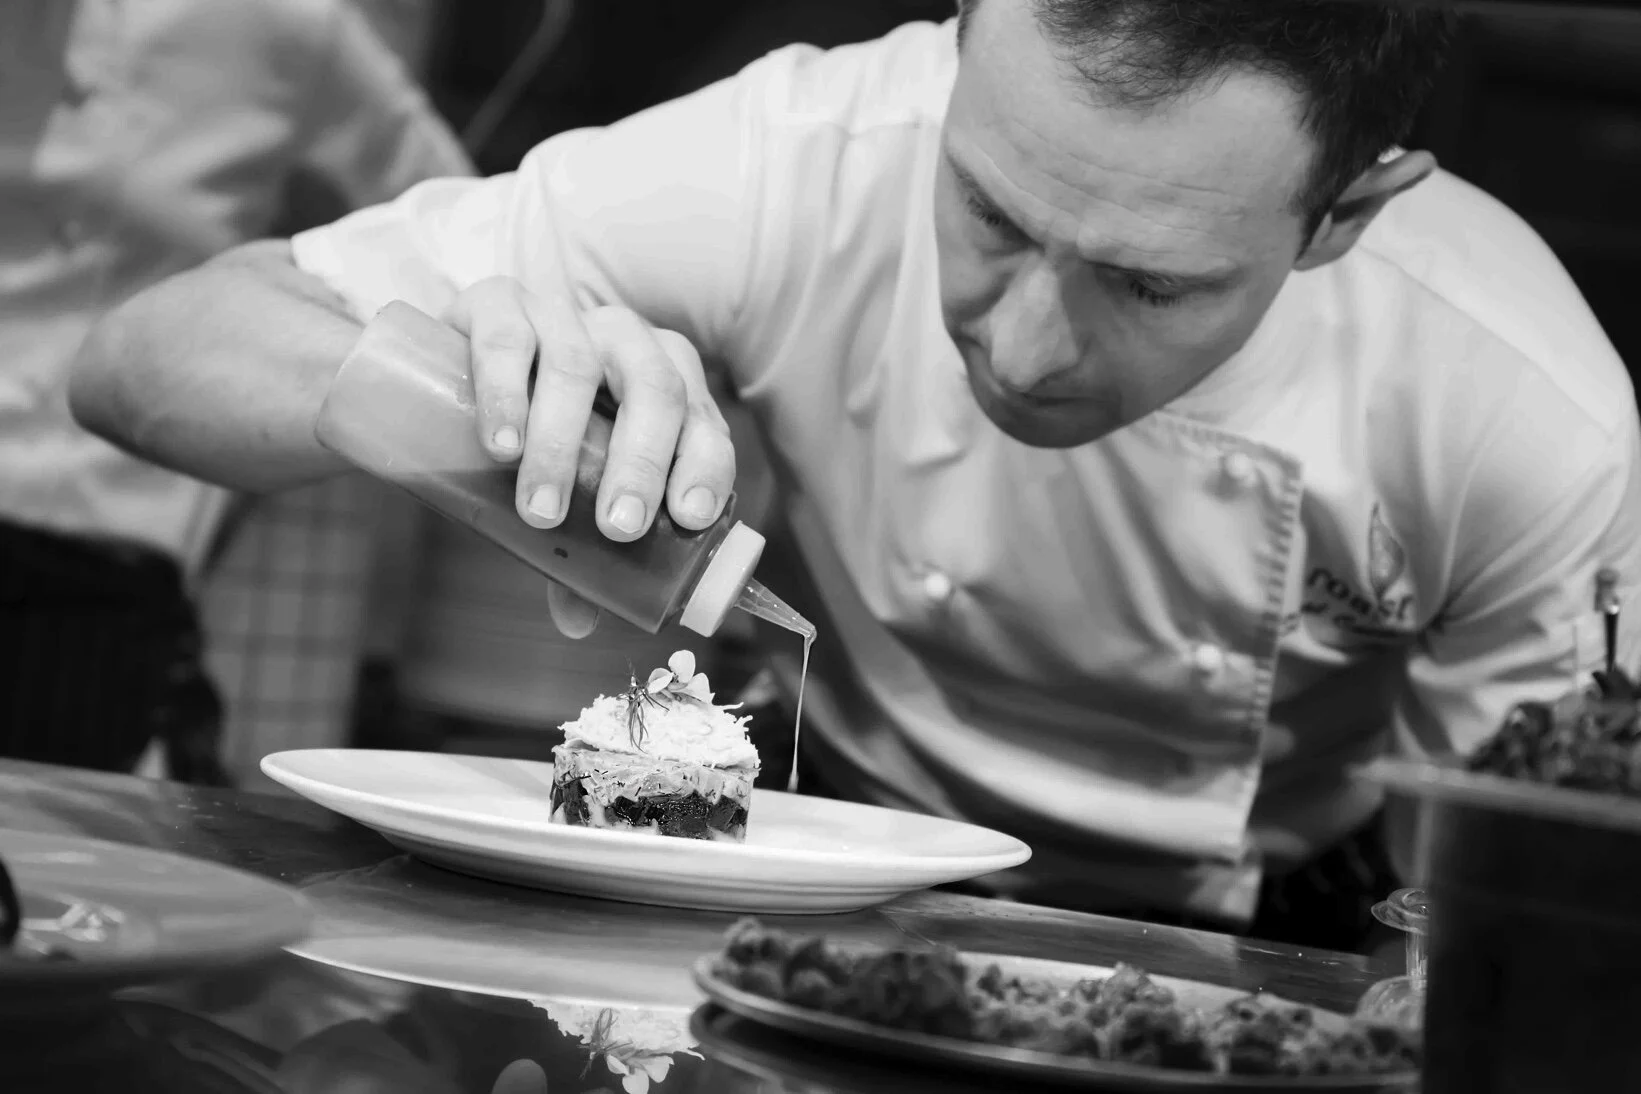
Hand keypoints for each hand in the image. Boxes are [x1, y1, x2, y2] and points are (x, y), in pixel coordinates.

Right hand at [448, 278, 735, 637]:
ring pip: (580, 367)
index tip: (685, 517)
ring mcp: (564, 314)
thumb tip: (578, 625)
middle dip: (640, 463)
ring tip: (541, 510)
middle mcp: (627, 341)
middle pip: (655, 391)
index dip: (704, 465)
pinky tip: (501, 443)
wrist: (453, 368)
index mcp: (667, 385)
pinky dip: (506, 392)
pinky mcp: (497, 301)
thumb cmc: (534, 438)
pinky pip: (508, 337)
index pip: (705, 422)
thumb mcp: (565, 492)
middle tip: (617, 529)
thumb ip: (576, 554)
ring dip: (563, 445)